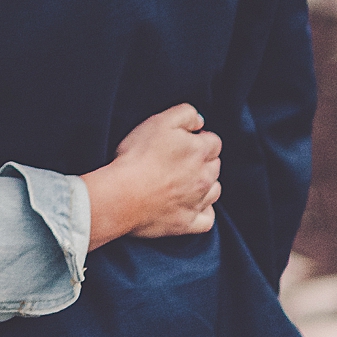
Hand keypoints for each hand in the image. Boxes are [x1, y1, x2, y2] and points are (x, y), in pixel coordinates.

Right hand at [83, 103, 221, 245]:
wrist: (122, 195)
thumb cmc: (137, 156)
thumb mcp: (160, 121)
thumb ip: (186, 114)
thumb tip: (200, 121)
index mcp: (200, 151)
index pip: (214, 142)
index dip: (198, 138)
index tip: (181, 140)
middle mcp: (205, 177)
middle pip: (215, 165)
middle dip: (202, 160)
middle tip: (177, 159)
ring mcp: (198, 202)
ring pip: (214, 190)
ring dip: (204, 184)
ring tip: (182, 181)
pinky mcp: (188, 223)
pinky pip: (208, 219)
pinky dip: (203, 211)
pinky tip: (191, 204)